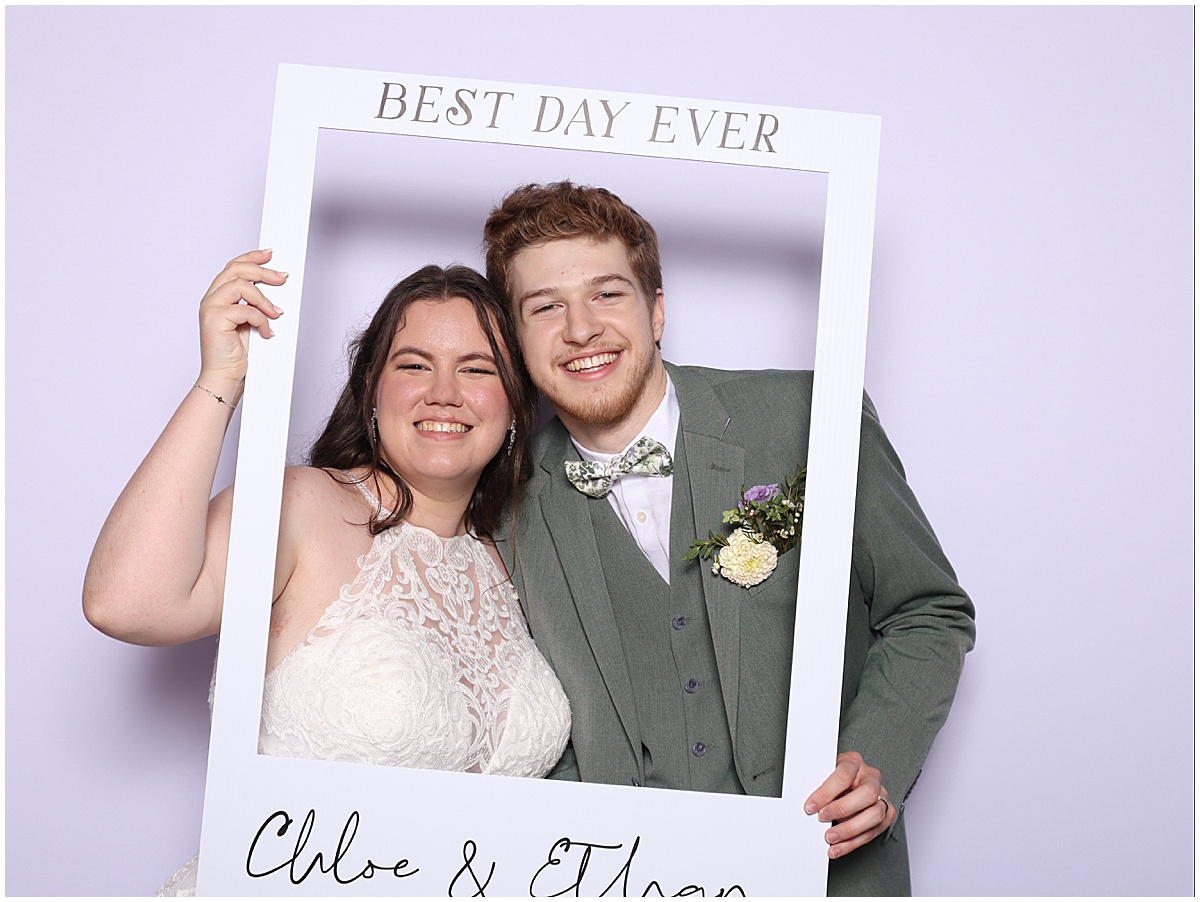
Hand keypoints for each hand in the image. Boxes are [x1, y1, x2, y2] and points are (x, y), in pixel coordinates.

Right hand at [197, 249, 286, 390]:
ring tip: (275, 314)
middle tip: (282, 277)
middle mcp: (211, 299)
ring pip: (241, 286)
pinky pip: (246, 310)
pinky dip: (261, 320)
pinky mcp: (215, 319)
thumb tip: (274, 288)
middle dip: (263, 271)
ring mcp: (210, 308)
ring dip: (264, 300)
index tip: (269, 254)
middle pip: (236, 270)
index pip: (233, 267)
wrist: (224, 377)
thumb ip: (253, 304)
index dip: (252, 258)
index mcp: (217, 297)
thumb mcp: (247, 323)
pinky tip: (266, 332)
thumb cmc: (235, 354)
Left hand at [804, 751, 895, 859]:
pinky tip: (840, 846)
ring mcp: (882, 795)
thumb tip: (808, 804)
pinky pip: (874, 831)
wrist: (849, 779)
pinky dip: (855, 842)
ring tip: (831, 838)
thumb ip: (818, 784)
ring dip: (850, 830)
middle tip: (823, 819)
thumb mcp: (824, 772)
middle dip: (843, 810)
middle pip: (867, 794)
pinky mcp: (886, 813)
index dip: (826, 793)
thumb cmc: (834, 776)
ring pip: (875, 815)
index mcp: (854, 762)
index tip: (811, 806)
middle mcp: (871, 777)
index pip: (843, 776)